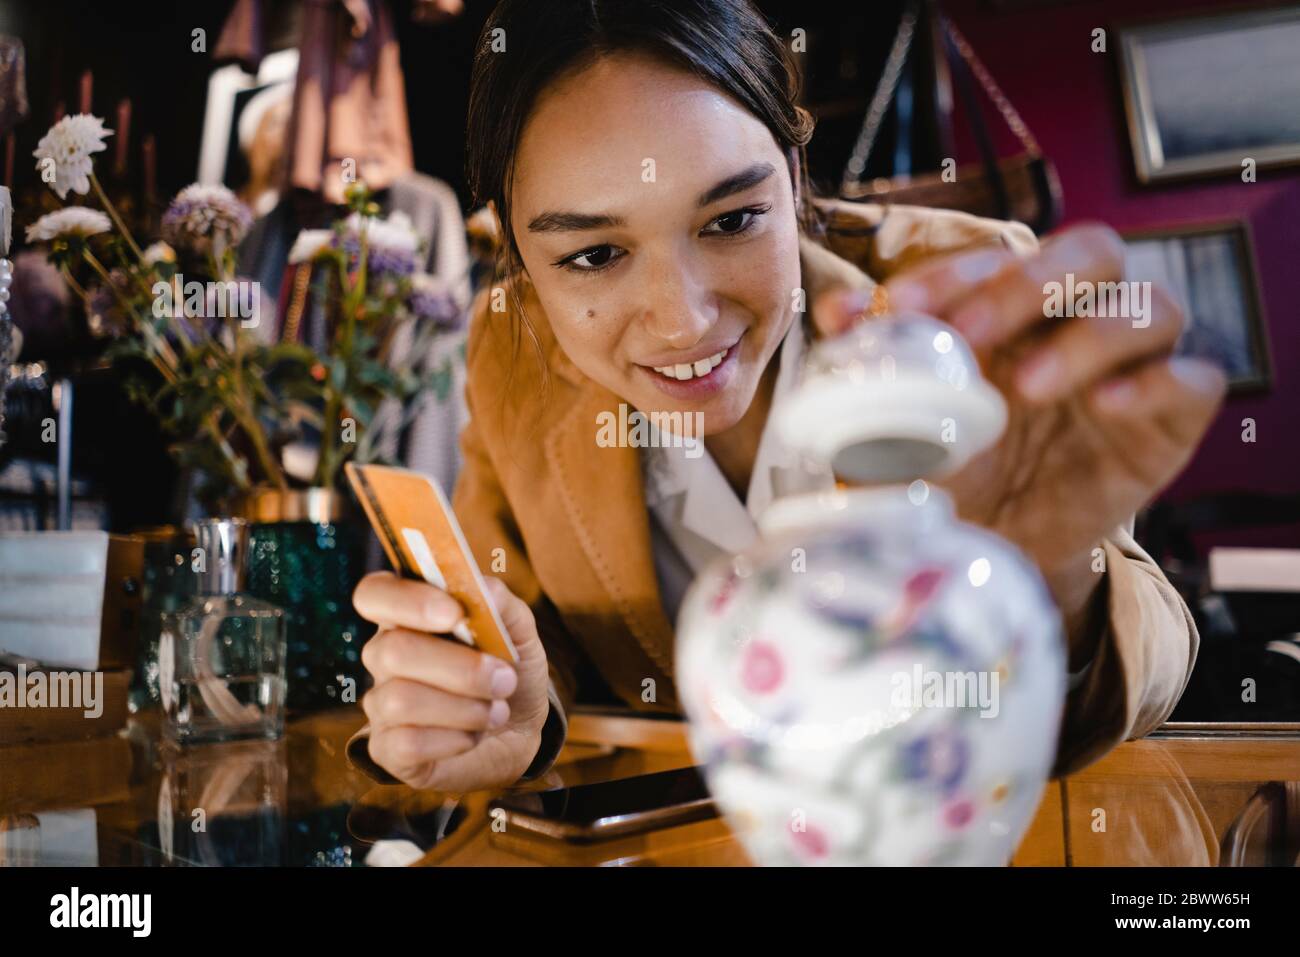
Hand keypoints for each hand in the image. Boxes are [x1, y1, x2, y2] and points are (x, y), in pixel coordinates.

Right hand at [353, 572, 551, 792]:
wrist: (520, 730)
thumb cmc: (509, 671)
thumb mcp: (519, 633)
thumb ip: (502, 605)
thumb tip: (484, 589)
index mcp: (407, 615)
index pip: (374, 593)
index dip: (407, 600)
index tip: (455, 614)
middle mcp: (383, 654)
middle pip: (392, 651)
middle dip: (460, 669)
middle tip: (505, 680)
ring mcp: (380, 703)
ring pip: (400, 701)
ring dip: (464, 708)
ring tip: (498, 711)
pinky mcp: (387, 749)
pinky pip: (405, 744)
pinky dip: (453, 739)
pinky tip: (474, 736)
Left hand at [812, 224, 1225, 635]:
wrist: (1000, 549)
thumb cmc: (954, 470)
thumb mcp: (906, 426)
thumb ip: (879, 368)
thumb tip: (837, 313)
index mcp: (1012, 309)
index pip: (995, 260)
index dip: (947, 276)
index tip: (894, 311)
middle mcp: (1078, 322)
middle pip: (1091, 254)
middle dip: (1028, 283)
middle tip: (971, 334)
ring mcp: (1132, 366)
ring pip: (1151, 307)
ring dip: (1090, 336)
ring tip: (1029, 387)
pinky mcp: (1172, 419)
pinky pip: (1196, 379)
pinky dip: (1158, 383)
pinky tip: (1108, 408)